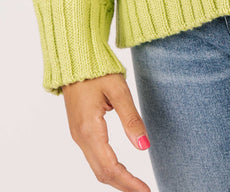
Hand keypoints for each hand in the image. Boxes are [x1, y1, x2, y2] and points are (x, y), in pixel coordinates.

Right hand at [62, 72, 151, 191]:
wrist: (74, 59)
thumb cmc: (97, 71)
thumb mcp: (118, 90)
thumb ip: (131, 119)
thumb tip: (144, 147)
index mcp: (89, 129)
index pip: (110, 167)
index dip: (128, 182)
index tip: (146, 191)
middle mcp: (81, 137)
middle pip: (102, 173)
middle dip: (124, 185)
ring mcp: (78, 136)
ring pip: (97, 168)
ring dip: (117, 179)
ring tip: (136, 186)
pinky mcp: (80, 131)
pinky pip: (94, 158)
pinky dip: (109, 169)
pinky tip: (122, 170)